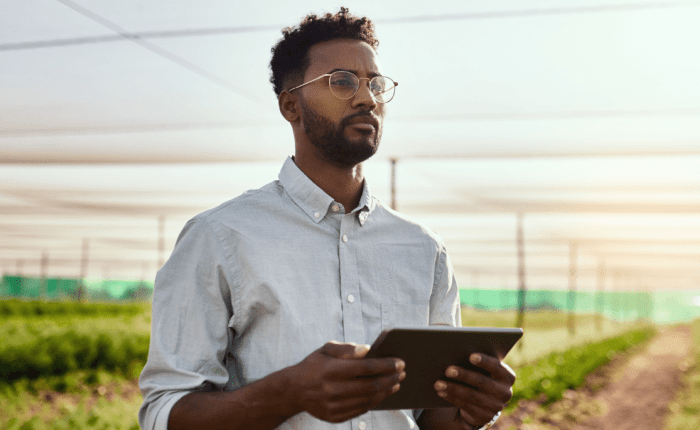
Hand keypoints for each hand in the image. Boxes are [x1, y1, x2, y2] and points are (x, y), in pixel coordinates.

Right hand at [288, 341, 405, 422]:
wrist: (293, 390)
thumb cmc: (314, 365)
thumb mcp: (325, 350)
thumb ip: (346, 349)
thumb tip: (368, 350)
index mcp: (331, 370)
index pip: (366, 367)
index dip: (386, 365)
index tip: (400, 362)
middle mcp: (332, 390)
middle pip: (370, 386)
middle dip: (390, 379)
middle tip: (402, 373)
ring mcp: (333, 406)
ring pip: (368, 400)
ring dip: (386, 392)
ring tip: (395, 383)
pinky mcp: (334, 417)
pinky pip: (360, 410)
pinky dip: (374, 401)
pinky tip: (381, 393)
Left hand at [433, 353, 515, 428]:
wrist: (486, 402)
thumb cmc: (483, 376)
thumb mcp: (486, 369)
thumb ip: (478, 361)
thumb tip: (456, 352)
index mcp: (507, 376)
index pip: (497, 367)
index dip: (484, 361)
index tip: (470, 356)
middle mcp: (505, 392)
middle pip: (482, 381)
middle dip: (464, 375)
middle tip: (448, 370)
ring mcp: (495, 406)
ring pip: (471, 396)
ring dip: (453, 388)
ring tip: (438, 383)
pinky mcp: (484, 416)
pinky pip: (465, 406)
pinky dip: (451, 397)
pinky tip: (441, 392)